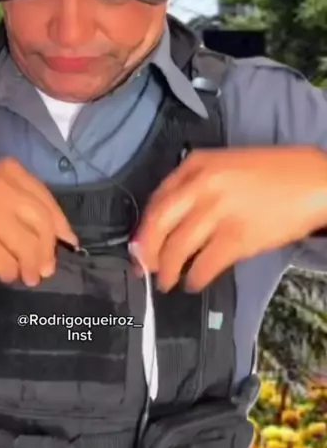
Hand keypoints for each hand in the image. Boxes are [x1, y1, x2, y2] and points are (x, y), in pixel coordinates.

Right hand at [0, 158, 77, 285]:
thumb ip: (25, 202)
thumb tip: (59, 236)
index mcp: (11, 172)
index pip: (47, 203)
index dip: (61, 227)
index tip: (68, 243)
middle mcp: (3, 190)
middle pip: (42, 226)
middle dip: (47, 251)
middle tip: (46, 268)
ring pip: (28, 247)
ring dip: (32, 267)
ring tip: (28, 276)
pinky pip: (7, 264)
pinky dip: (10, 272)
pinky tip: (6, 274)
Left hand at [134, 146, 326, 292]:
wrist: (313, 182)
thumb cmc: (271, 174)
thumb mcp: (225, 165)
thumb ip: (195, 185)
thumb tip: (168, 220)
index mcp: (196, 164)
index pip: (156, 200)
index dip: (144, 228)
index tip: (138, 245)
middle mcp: (201, 185)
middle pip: (158, 225)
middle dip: (146, 252)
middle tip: (145, 269)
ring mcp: (218, 212)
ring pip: (177, 248)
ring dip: (168, 271)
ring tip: (168, 282)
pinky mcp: (237, 237)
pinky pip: (204, 265)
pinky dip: (195, 278)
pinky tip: (194, 283)